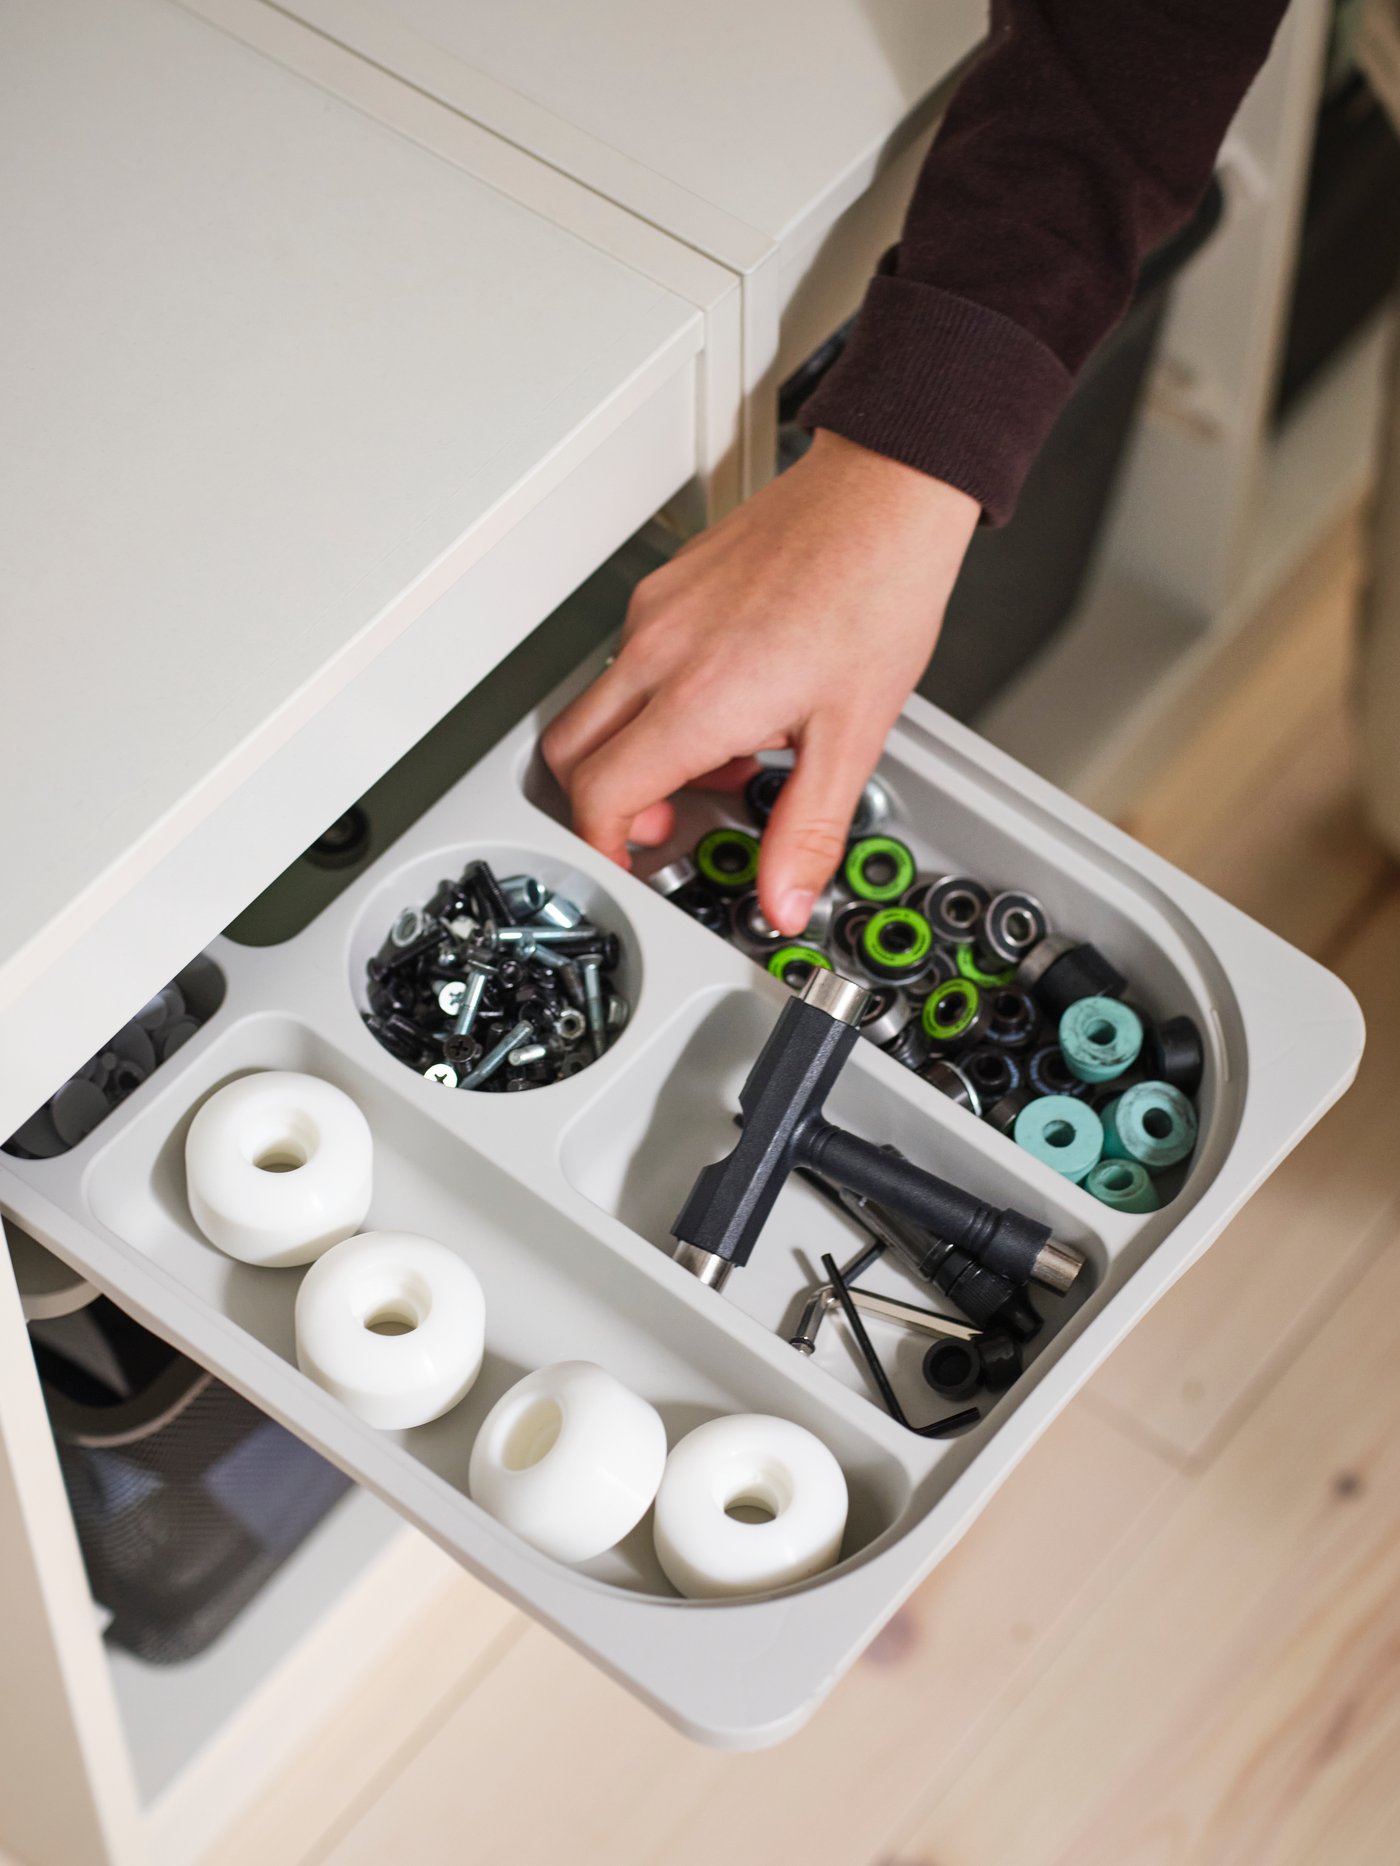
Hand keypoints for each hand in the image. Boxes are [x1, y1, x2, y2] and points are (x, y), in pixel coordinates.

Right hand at [542, 430, 979, 934]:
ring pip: (597, 705)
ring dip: (635, 751)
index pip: (601, 794)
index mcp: (698, 699)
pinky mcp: (665, 587)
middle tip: (663, 821)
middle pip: (569, 753)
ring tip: (717, 757)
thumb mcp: (855, 734)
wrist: (884, 494)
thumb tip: (785, 897)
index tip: (630, 864)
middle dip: (601, 805)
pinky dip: (654, 701)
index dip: (604, 846)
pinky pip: (627, 661)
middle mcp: (660, 652)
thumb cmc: (876, 589)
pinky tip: (725, 699)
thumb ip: (809, 829)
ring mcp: (655, 614)